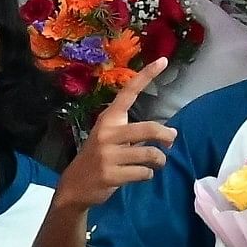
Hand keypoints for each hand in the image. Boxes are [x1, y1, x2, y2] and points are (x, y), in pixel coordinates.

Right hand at [57, 62, 172, 209]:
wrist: (75, 186)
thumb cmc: (100, 158)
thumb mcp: (110, 138)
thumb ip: (136, 132)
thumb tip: (170, 134)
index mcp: (108, 119)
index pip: (129, 92)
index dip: (147, 75)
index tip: (163, 60)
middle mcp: (107, 133)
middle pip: (150, 128)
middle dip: (167, 136)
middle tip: (171, 141)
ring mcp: (108, 155)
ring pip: (150, 153)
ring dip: (160, 160)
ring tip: (156, 163)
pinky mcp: (111, 174)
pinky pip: (144, 172)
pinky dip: (148, 174)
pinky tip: (140, 175)